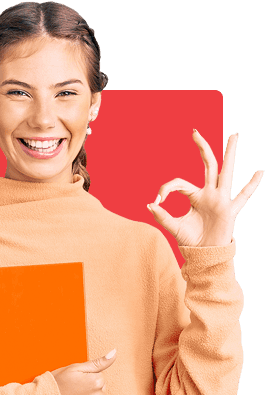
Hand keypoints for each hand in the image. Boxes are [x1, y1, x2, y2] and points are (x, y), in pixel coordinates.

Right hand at [51, 349, 115, 394]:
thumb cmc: (57, 383)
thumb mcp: (75, 368)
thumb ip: (98, 362)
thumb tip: (114, 352)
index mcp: (97, 382)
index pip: (100, 379)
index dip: (86, 380)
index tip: (75, 383)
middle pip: (100, 392)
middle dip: (89, 391)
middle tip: (73, 392)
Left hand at [148, 130, 263, 246]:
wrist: (203, 254)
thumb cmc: (190, 240)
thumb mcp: (173, 227)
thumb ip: (162, 216)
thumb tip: (149, 204)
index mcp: (195, 196)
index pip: (179, 183)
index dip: (166, 188)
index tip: (156, 200)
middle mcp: (210, 193)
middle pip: (207, 165)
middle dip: (202, 148)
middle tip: (194, 132)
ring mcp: (221, 200)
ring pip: (226, 172)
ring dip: (229, 154)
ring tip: (233, 136)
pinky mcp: (229, 210)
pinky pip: (242, 197)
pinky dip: (251, 185)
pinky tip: (259, 172)